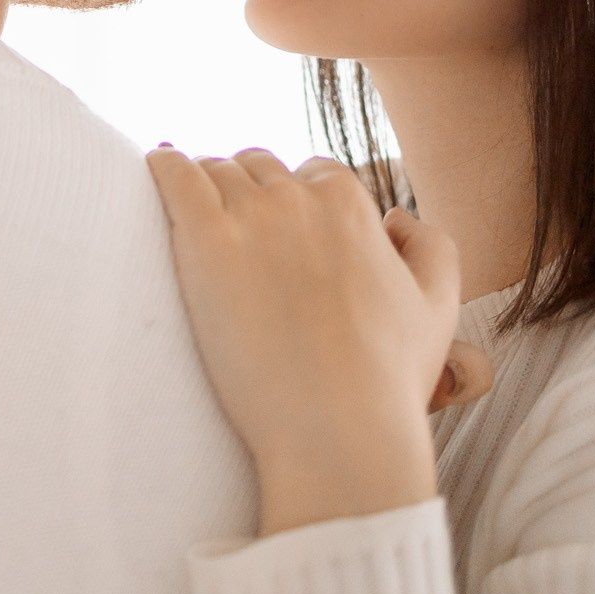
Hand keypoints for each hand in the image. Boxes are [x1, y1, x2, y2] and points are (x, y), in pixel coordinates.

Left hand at [146, 147, 487, 534]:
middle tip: (231, 228)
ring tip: (189, 209)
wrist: (338, 428)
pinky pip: (173, 175)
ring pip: (214, 170)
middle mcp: (300, 199)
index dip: (295, 201)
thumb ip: (432, 248)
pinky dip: (163, 165)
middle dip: (246, 191)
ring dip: (204, 184)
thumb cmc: (388, 379)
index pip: (312, 174)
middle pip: (258, 168)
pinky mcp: (205, 240)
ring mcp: (251, 216)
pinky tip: (155, 168)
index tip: (277, 229)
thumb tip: (397, 216)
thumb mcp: (439, 307)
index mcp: (352, 205)